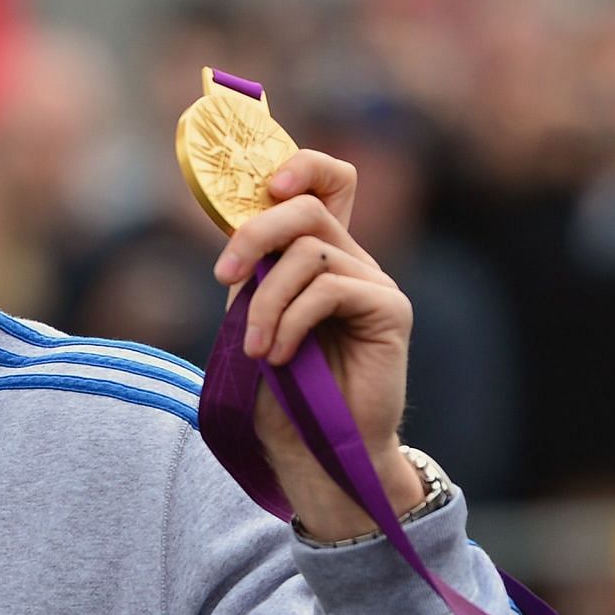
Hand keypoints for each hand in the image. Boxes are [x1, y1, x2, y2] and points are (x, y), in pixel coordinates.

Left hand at [211, 150, 423, 539]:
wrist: (314, 448)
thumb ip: (253, 273)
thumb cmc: (281, 391)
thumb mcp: (253, 320)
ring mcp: (374, 283)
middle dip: (254, 234)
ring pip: (309, 252)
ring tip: (256, 348)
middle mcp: (352, 259)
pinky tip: (281, 356)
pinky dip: (291, 320)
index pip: (327, 181)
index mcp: (318, 254)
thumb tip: (234, 232)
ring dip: (267, 300)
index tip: (265, 187)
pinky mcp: (390, 311)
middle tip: (224, 276)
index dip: (301, 166)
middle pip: (308, 206)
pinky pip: (329, 288)